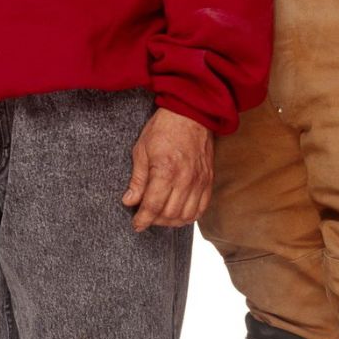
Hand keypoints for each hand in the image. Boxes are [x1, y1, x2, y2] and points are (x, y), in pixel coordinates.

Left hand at [122, 107, 213, 231]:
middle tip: (146, 216)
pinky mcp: (209, 180)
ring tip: (161, 215)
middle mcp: (185, 179)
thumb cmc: (163, 128)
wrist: (191, 113)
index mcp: (166, 170)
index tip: (137, 225)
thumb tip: (129, 201)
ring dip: (172, 221)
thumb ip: (137, 179)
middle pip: (170, 214)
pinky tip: (178, 212)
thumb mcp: (142, 150)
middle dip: (155, 221)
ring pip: (187, 215)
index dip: (143, 219)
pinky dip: (189, 216)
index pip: (153, 206)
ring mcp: (200, 181)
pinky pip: (202, 208)